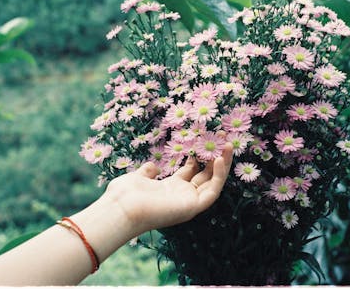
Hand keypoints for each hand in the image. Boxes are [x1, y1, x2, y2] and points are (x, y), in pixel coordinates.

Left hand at [103, 143, 232, 235]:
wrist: (120, 209)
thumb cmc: (124, 195)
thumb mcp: (137, 178)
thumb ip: (147, 172)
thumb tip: (152, 166)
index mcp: (170, 189)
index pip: (190, 173)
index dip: (198, 158)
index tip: (201, 142)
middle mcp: (182, 196)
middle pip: (206, 177)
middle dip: (215, 158)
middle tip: (222, 140)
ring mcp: (189, 203)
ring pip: (214, 182)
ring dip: (223, 164)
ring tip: (229, 145)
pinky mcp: (193, 207)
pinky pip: (213, 191)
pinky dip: (219, 176)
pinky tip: (220, 159)